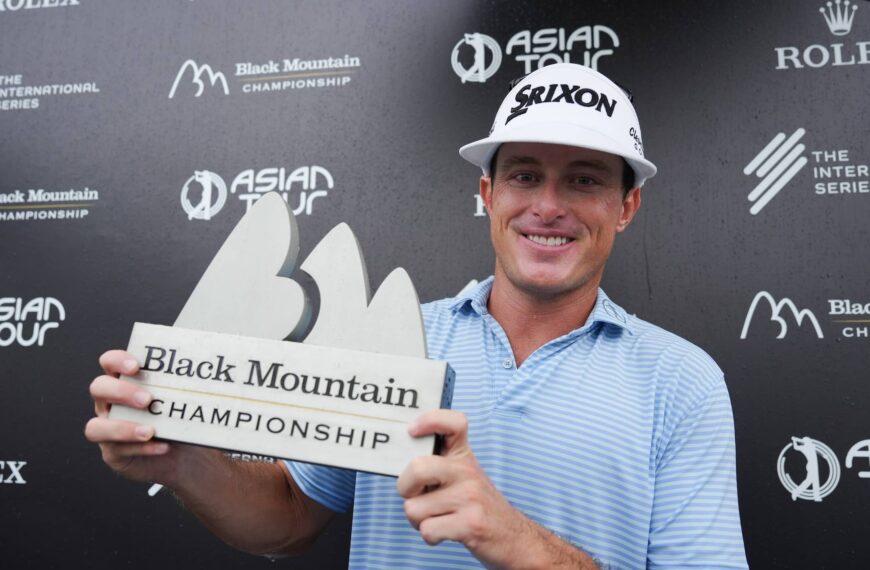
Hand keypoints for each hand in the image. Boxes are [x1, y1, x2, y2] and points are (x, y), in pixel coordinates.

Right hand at [84, 349, 193, 484]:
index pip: (109, 363)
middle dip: (121, 392)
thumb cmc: (180, 420)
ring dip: (123, 428)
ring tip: (150, 430)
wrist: (183, 454)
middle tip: (147, 399)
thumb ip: (185, 384)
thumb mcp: (183, 400)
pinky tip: (163, 446)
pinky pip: (117, 451)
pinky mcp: (113, 454)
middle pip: (98, 389)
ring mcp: (108, 429)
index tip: (136, 366)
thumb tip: (208, 366)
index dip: (116, 360)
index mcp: (123, 383)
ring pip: (96, 427)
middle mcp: (110, 404)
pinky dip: (142, 448)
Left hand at [397, 410, 537, 567]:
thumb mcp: (464, 477)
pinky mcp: (471, 524)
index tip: (412, 431)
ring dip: (419, 520)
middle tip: (416, 496)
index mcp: (464, 456)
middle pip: (417, 468)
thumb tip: (400, 463)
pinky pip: (427, 530)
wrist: (514, 538)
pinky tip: (446, 532)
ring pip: (414, 508)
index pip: (454, 422)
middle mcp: (468, 471)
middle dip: (405, 488)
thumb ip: (437, 466)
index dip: (430, 419)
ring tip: (439, 518)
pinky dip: (431, 536)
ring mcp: (471, 497)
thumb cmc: (477, 506)